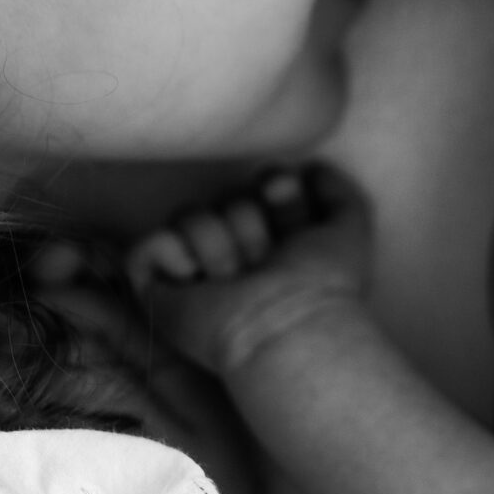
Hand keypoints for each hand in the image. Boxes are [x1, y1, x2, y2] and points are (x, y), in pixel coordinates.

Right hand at [127, 164, 374, 376]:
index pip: (266, 182)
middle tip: (264, 262)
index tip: (290, 210)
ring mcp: (196, 269)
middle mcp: (236, 249)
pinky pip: (145, 245)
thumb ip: (338, 191)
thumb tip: (310, 168)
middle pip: (229, 197)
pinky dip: (169, 253)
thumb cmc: (322, 284)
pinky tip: (198, 276)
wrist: (286, 326)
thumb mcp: (348, 229)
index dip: (278, 189)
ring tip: (234, 278)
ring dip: (219, 244)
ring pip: (190, 214)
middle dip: (251, 225)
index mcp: (277, 236)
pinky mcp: (158, 289)